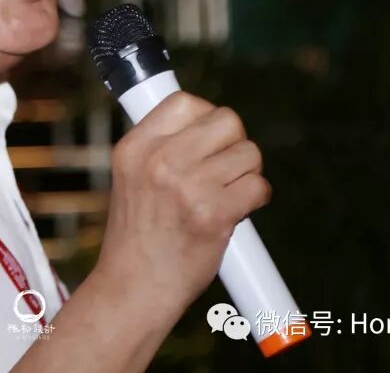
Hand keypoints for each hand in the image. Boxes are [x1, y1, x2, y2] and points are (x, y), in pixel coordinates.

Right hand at [94, 92, 270, 321]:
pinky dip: (256, 198)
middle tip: (223, 169)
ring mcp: (186, 187)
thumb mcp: (131, 178)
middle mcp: (158, 161)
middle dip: (234, 143)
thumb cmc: (137, 236)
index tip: (207, 140)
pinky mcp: (213, 215)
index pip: (185, 102)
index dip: (206, 117)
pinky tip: (237, 212)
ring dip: (246, 173)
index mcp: (134, 148)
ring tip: (227, 194)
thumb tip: (209, 123)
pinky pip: (258, 187)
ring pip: (249, 153)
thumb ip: (161, 148)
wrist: (134, 288)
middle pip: (226, 120)